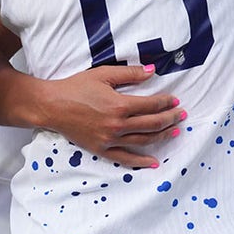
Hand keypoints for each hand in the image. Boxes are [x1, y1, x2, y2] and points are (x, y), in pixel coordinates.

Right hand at [37, 64, 183, 168]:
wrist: (52, 105)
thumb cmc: (76, 87)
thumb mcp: (103, 74)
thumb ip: (129, 74)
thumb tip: (151, 71)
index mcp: (120, 105)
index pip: (151, 105)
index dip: (166, 102)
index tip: (174, 100)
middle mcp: (117, 125)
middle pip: (152, 124)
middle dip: (170, 118)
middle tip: (181, 114)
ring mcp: (110, 139)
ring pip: (143, 141)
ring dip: (162, 136)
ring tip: (174, 131)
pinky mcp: (101, 149)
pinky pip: (125, 158)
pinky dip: (140, 162)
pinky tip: (154, 162)